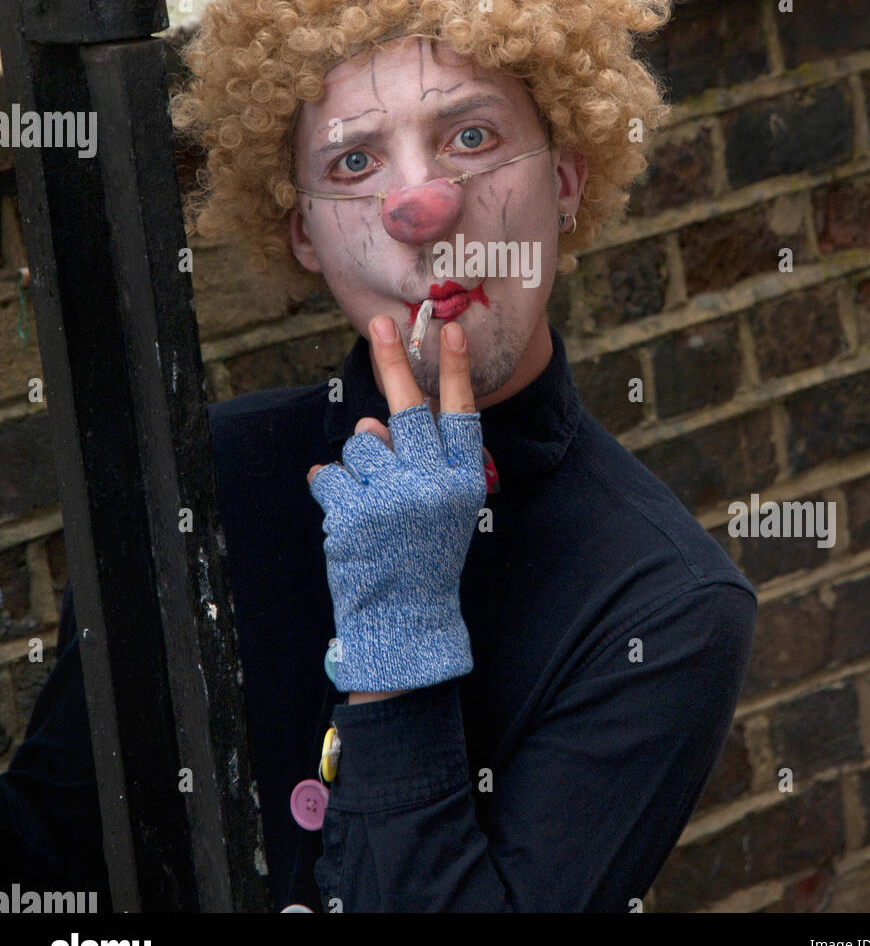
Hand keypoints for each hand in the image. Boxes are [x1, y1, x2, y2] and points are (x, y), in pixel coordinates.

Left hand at [307, 315, 484, 693]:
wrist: (406, 620)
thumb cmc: (423, 557)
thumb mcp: (438, 508)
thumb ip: (416, 462)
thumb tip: (371, 425)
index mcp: (464, 481)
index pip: (462, 415)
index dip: (456, 370)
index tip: (452, 329)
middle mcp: (434, 485)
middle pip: (410, 408)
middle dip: (394, 361)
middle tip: (380, 325)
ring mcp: (394, 498)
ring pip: (362, 445)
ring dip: (358, 467)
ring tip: (371, 507)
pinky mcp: (356, 513)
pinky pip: (330, 475)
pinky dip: (330, 490)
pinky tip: (346, 519)